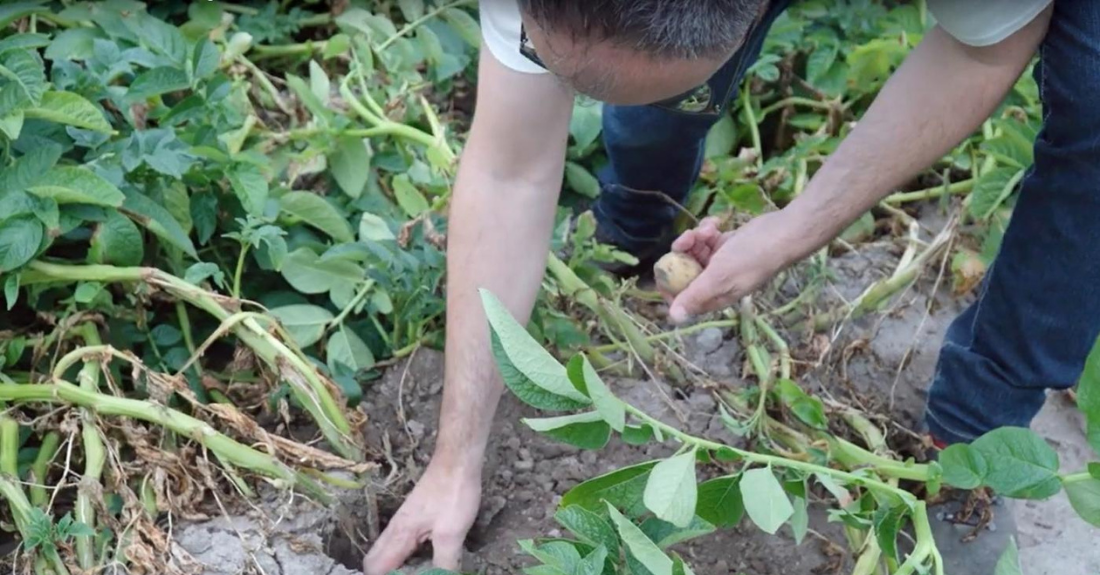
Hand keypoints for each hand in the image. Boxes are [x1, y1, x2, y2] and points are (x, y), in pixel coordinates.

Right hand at [363, 460, 480, 573]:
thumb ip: (443, 563)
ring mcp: (404, 522)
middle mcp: (395, 530)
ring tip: (414, 572)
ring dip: (395, 567)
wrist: (457, 461)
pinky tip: (424, 560)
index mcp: (399, 535)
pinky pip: (402, 544)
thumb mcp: (451, 534)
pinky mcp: (416, 517)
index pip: (374, 568)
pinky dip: (407, 557)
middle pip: (376, 560)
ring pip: (389, 552)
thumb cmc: (453, 494)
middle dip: (385, 574)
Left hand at [667, 212, 796, 323]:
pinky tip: (716, 223)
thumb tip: (673, 319)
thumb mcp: (719, 277)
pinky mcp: (724, 245)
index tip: (664, 268)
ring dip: (696, 237)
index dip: (669, 285)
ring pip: (693, 251)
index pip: (681, 299)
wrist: (781, 233)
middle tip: (689, 239)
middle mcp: (714, 282)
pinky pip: (705, 239)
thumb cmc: (751, 258)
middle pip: (683, 271)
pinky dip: (707, 230)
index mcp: (713, 296)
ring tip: (709, 229)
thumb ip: (695, 296)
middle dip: (682, 253)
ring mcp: (719, 263)